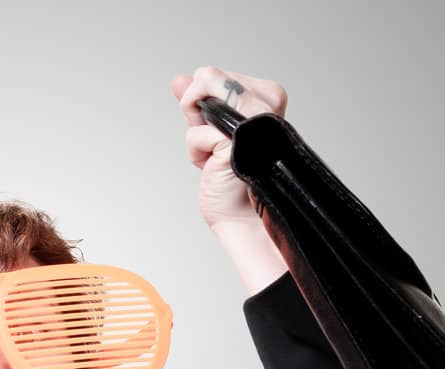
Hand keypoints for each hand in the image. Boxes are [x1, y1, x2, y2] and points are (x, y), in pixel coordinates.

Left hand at [170, 66, 287, 237]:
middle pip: (206, 77)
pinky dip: (196, 152)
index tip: (216, 131)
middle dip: (195, 110)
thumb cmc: (229, 180)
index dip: (203, 101)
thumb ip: (198, 102)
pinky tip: (215, 167)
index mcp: (265, 98)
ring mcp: (253, 119)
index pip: (214, 75)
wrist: (240, 217)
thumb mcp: (210, 132)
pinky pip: (195, 132)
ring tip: (215, 154)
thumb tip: (179, 79)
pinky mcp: (237, 139)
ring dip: (196, 130)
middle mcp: (264, 104)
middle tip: (214, 143)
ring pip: (201, 92)